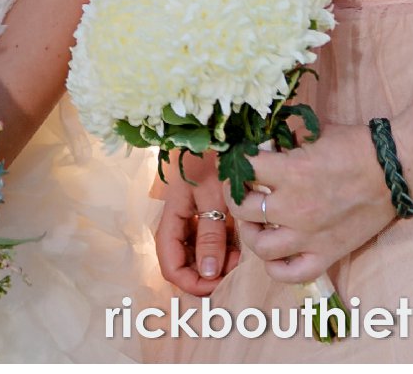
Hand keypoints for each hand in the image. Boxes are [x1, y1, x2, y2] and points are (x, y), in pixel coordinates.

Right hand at [155, 150, 240, 295]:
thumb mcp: (212, 196)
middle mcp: (180, 220)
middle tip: (234, 271)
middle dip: (208, 274)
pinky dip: (227, 247)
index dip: (191, 283)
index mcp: (172, 216)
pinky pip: (214, 238)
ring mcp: (195, 215)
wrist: (224, 125)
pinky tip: (242, 244)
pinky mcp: (210, 208)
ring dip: (219, 262)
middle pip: (185, 261)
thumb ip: (210, 235)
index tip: (217, 286)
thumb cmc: (214, 155)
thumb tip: (208, 274)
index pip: (171, 264)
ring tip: (241, 257)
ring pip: (201, 252)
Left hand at [225, 122, 397, 285]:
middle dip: (236, 198)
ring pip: (261, 247)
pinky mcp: (328, 253)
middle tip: (242, 193)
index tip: (236, 163)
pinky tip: (276, 254)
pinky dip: (277, 268)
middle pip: (243, 210)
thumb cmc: (356, 146)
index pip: (244, 169)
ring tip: (257, 223)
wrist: (395, 170)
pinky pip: (292, 274)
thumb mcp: (315, 132)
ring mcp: (311, 235)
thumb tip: (264, 142)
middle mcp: (295, 207)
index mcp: (291, 172)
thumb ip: (286, 139)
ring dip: (252, 234)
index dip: (235, 164)